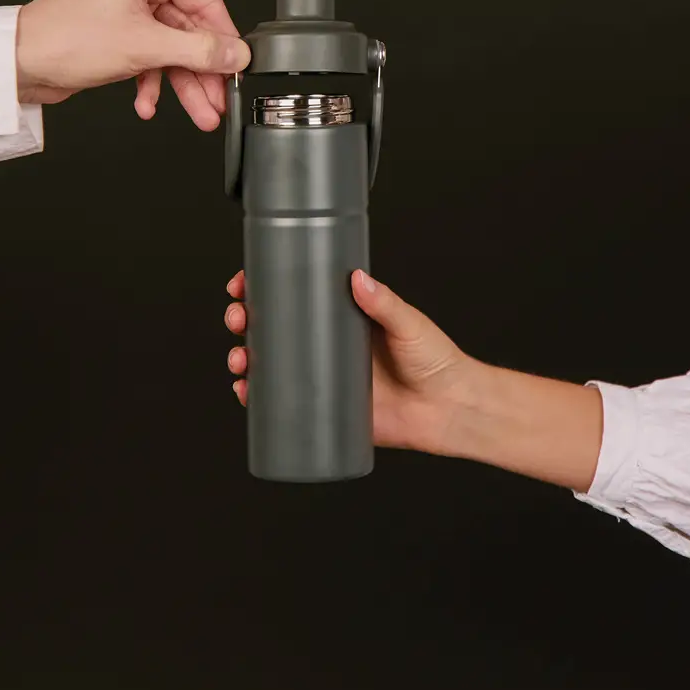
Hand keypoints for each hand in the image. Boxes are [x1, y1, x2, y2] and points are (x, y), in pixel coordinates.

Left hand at [16, 0, 249, 127]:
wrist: (17, 62)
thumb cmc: (64, 38)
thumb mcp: (145, 46)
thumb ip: (199, 50)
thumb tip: (236, 53)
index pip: (205, 0)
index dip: (223, 39)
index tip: (238, 67)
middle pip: (189, 28)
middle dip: (201, 71)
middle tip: (217, 100)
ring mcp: (127, 3)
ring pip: (171, 46)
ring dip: (182, 82)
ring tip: (198, 113)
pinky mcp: (117, 28)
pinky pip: (149, 54)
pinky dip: (151, 80)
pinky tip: (148, 103)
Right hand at [223, 266, 476, 452]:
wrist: (452, 411)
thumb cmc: (438, 362)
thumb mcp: (409, 325)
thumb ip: (385, 303)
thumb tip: (358, 279)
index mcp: (344, 317)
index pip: (297, 295)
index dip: (265, 288)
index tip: (245, 283)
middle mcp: (329, 345)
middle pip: (275, 327)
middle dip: (245, 321)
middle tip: (238, 317)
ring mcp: (325, 378)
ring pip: (272, 365)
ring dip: (245, 359)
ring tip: (239, 359)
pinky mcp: (328, 410)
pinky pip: (286, 405)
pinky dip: (260, 399)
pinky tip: (246, 393)